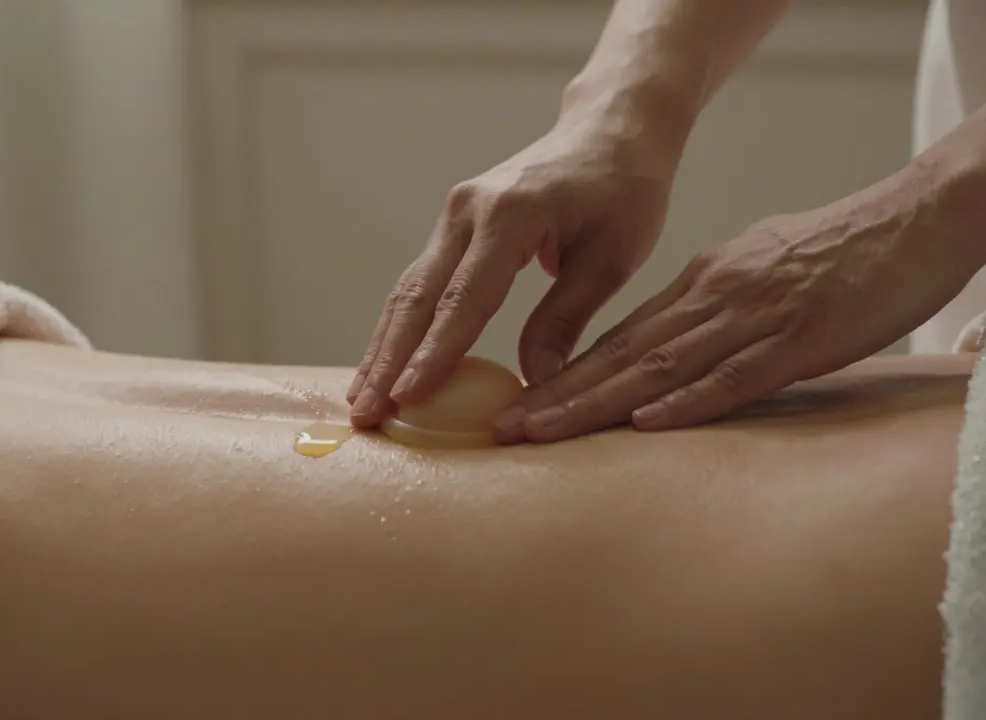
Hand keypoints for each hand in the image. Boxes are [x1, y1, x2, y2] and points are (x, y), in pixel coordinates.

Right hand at [347, 113, 677, 426]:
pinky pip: (419, 282)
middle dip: (389, 360)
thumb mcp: (612, 259)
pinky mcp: (452, 224)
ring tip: (361, 401)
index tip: (407, 397)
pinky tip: (382, 364)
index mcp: (511, 215)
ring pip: (408, 291)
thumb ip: (565, 319)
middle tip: (366, 414)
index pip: (464, 298)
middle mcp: (468, 210)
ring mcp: (454, 214)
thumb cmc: (624, 191)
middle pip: (418, 296)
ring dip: (382, 347)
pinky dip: (399, 326)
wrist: (611, 129)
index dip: (434, 353)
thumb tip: (534, 384)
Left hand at [494, 173, 981, 442]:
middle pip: (622, 356)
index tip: (519, 407)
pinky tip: (647, 421)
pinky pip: (737, 375)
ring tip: (543, 432)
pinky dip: (690, 400)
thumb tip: (666, 350)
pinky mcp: (801, 338)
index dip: (565, 377)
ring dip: (597, 403)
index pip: (620, 340)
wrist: (911, 219)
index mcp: (700, 286)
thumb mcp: (754, 274)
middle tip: (505, 429)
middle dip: (559, 397)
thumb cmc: (835, 253)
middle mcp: (712, 299)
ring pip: (661, 367)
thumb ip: (708, 312)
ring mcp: (753, 318)